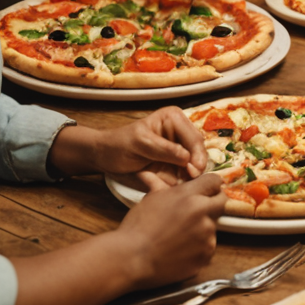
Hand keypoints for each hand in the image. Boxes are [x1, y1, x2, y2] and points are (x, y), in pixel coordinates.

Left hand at [49, 108, 209, 188]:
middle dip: (196, 165)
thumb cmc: (120, 144)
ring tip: (183, 183)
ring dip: (190, 175)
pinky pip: (183, 174)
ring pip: (194, 164)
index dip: (197, 153)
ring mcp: (178, 149)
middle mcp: (180, 132)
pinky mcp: (174, 165)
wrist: (105, 157)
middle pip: (198, 150)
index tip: (194, 169)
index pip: (193, 137)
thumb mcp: (140, 143)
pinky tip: (176, 185)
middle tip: (191, 178)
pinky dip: (182, 181)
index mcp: (174, 118)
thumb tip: (187, 158)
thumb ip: (164, 149)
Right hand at [113, 173, 223, 288]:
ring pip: (213, 227)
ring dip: (202, 229)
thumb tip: (172, 178)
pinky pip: (207, 248)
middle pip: (221, 202)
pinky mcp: (205, 256)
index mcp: (190, 196)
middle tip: (197, 212)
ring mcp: (206, 236)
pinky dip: (198, 248)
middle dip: (212, 204)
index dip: (210, 186)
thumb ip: (171, 187)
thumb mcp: (152, 198)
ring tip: (179, 237)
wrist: (130, 259)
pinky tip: (180, 251)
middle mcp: (203, 213)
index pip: (214, 182)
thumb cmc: (137, 228)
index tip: (206, 190)